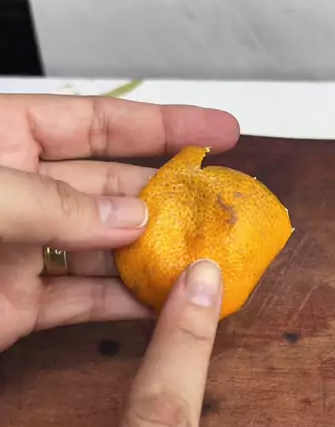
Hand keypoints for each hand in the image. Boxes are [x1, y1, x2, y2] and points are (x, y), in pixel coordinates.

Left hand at [0, 93, 238, 349]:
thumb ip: (56, 205)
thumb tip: (132, 220)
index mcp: (5, 140)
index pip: (97, 122)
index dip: (162, 125)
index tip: (222, 131)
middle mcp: (23, 193)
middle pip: (110, 188)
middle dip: (167, 198)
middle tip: (220, 209)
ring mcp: (23, 249)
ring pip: (104, 249)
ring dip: (154, 256)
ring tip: (206, 259)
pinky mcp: (19, 304)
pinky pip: (82, 301)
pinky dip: (124, 304)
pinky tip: (165, 303)